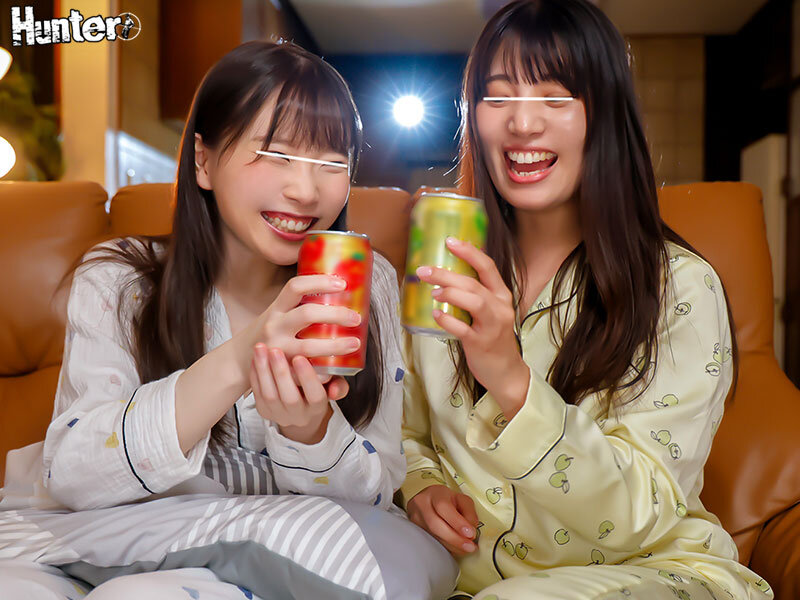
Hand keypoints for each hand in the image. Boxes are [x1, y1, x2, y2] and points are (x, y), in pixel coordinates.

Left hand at [250, 344, 349, 444]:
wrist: (299, 407)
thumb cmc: (317, 387)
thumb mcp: (332, 385)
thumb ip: (338, 384)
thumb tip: (335, 388)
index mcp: (317, 408)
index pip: (315, 396)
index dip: (307, 377)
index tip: (300, 357)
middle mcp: (298, 415)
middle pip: (289, 397)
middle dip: (281, 372)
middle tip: (276, 349)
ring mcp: (278, 414)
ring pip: (269, 394)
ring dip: (263, 369)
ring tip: (261, 347)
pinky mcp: (263, 410)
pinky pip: (257, 392)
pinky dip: (255, 372)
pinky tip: (255, 356)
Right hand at [252, 274, 362, 361]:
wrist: (242, 358)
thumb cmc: (272, 331)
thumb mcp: (280, 313)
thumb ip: (302, 306)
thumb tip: (340, 290)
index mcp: (278, 307)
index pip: (295, 287)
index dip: (319, 282)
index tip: (342, 283)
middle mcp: (275, 325)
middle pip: (307, 314)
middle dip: (335, 314)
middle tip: (356, 317)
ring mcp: (277, 348)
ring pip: (308, 346)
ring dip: (335, 345)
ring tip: (355, 343)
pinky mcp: (281, 368)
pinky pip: (305, 370)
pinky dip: (323, 372)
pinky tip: (337, 370)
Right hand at [407, 485, 479, 555]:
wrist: (430, 501)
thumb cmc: (447, 500)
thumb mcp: (462, 500)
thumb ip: (470, 513)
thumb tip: (471, 531)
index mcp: (435, 493)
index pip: (443, 507)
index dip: (457, 522)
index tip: (470, 533)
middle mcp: (421, 505)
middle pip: (434, 524)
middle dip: (454, 538)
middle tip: (469, 546)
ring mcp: (415, 519)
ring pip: (432, 536)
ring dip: (451, 545)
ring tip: (465, 549)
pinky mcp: (415, 531)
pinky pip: (430, 542)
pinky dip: (445, 548)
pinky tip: (454, 548)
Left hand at [416, 237, 529, 417]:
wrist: (506, 371)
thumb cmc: (492, 337)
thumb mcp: (489, 312)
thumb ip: (474, 295)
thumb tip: (445, 277)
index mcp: (501, 296)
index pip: (487, 267)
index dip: (469, 252)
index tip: (449, 241)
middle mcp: (499, 308)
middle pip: (474, 283)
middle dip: (447, 274)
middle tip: (424, 270)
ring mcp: (492, 326)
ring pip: (474, 301)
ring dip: (450, 293)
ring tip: (433, 292)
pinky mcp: (481, 343)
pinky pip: (463, 329)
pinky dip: (447, 320)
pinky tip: (435, 315)